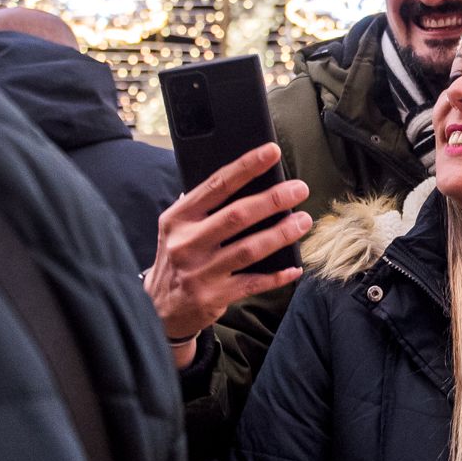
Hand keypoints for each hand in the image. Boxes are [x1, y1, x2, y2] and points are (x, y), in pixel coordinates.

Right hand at [144, 145, 309, 341]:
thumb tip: (245, 180)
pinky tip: (294, 267)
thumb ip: (203, 207)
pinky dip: (277, 275)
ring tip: (303, 221)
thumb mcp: (178, 229)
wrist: (158, 308)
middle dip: (273, 200)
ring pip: (249, 249)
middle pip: (237, 216)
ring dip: (281, 234)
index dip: (246, 167)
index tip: (272, 152)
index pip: (216, 185)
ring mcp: (200, 272)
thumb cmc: (177, 258)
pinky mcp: (213, 296)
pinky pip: (253, 283)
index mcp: (178, 218)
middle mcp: (187, 243)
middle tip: (299, 188)